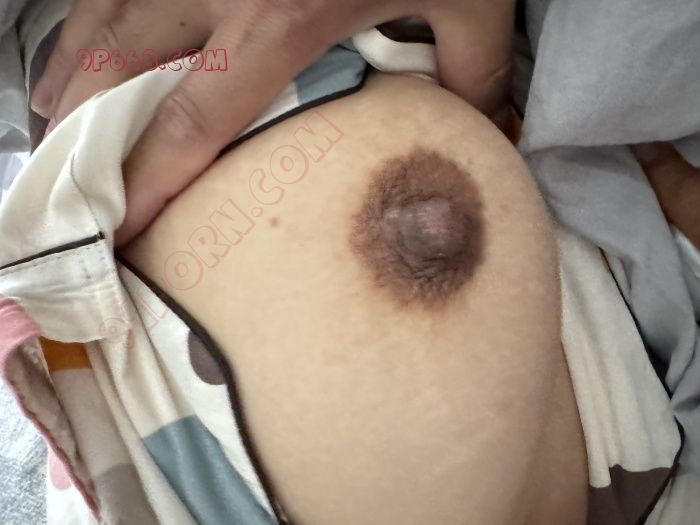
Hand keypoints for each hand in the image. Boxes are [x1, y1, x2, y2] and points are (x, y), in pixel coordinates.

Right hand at [31, 0, 514, 245]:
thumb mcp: (472, 0)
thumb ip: (470, 75)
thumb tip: (475, 129)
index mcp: (281, 16)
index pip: (195, 119)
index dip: (151, 179)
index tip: (124, 228)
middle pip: (119, 63)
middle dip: (84, 124)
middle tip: (69, 174)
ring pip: (103, 10)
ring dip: (71, 65)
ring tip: (54, 113)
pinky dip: (91, 12)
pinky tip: (85, 38)